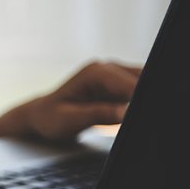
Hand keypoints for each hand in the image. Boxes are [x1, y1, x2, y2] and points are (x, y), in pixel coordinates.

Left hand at [19, 61, 141, 140]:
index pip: (129, 83)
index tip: (145, 114)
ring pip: (144, 83)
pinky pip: (139, 92)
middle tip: (140, 118)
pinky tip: (131, 116)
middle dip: (147, 98)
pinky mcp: (119, 87)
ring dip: (143, 100)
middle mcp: (107, 68)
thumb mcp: (70, 120)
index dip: (141, 98)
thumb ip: (98, 114)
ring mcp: (115, 76)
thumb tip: (125, 112)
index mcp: (95, 72)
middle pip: (143, 79)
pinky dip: (140, 103)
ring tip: (127, 119)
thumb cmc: (51, 118)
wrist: (43, 117)